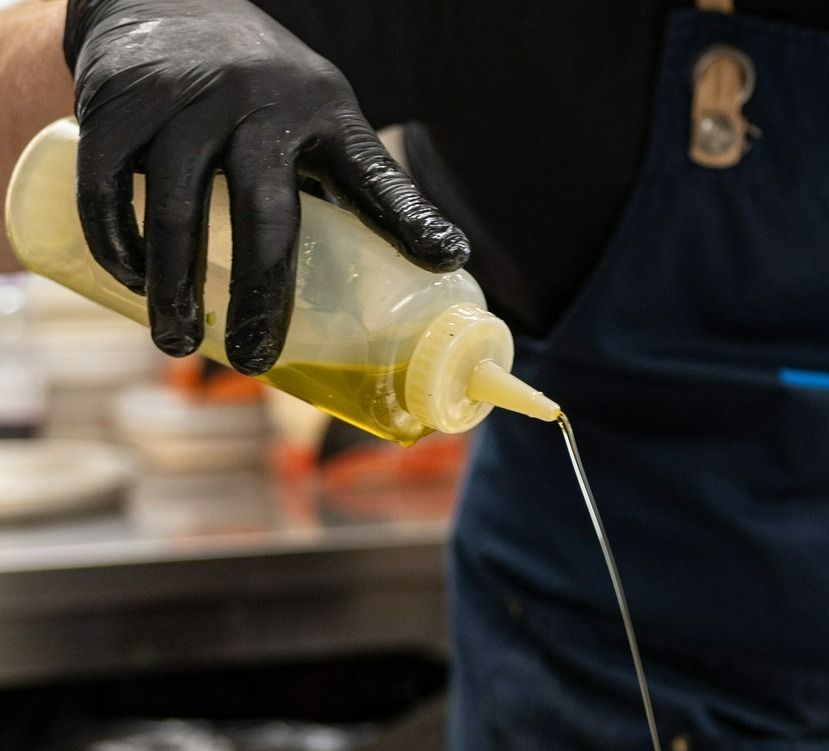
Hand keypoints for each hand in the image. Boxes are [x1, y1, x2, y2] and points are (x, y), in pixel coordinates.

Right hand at [64, 0, 468, 372]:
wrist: (159, 1)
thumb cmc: (262, 96)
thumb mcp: (324, 125)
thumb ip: (366, 192)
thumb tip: (445, 267)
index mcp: (323, 114)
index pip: (373, 174)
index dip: (409, 219)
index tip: (444, 259)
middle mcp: (256, 101)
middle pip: (264, 216)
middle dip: (258, 298)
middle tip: (252, 361)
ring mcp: (182, 99)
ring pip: (175, 211)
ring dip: (173, 290)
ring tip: (178, 343)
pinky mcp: (116, 102)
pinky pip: (109, 188)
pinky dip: (116, 244)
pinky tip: (130, 282)